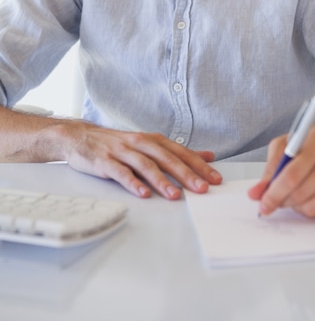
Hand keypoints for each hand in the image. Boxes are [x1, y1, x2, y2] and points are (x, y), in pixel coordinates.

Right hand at [59, 121, 221, 198]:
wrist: (80, 137)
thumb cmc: (118, 144)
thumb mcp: (149, 143)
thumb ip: (177, 152)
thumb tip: (208, 156)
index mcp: (153, 140)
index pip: (181, 153)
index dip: (199, 165)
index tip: (215, 179)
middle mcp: (140, 143)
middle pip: (167, 158)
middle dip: (186, 174)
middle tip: (202, 188)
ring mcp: (122, 151)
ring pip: (146, 165)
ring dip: (162, 181)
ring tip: (175, 196)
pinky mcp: (105, 161)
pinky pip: (121, 173)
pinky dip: (133, 183)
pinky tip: (143, 194)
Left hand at [247, 122, 314, 216]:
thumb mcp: (290, 143)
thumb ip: (272, 167)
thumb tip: (257, 192)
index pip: (293, 173)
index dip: (275, 192)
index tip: (263, 202)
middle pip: (302, 191)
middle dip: (282, 200)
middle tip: (273, 200)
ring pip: (312, 205)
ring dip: (295, 206)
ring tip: (291, 195)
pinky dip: (309, 207)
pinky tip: (307, 196)